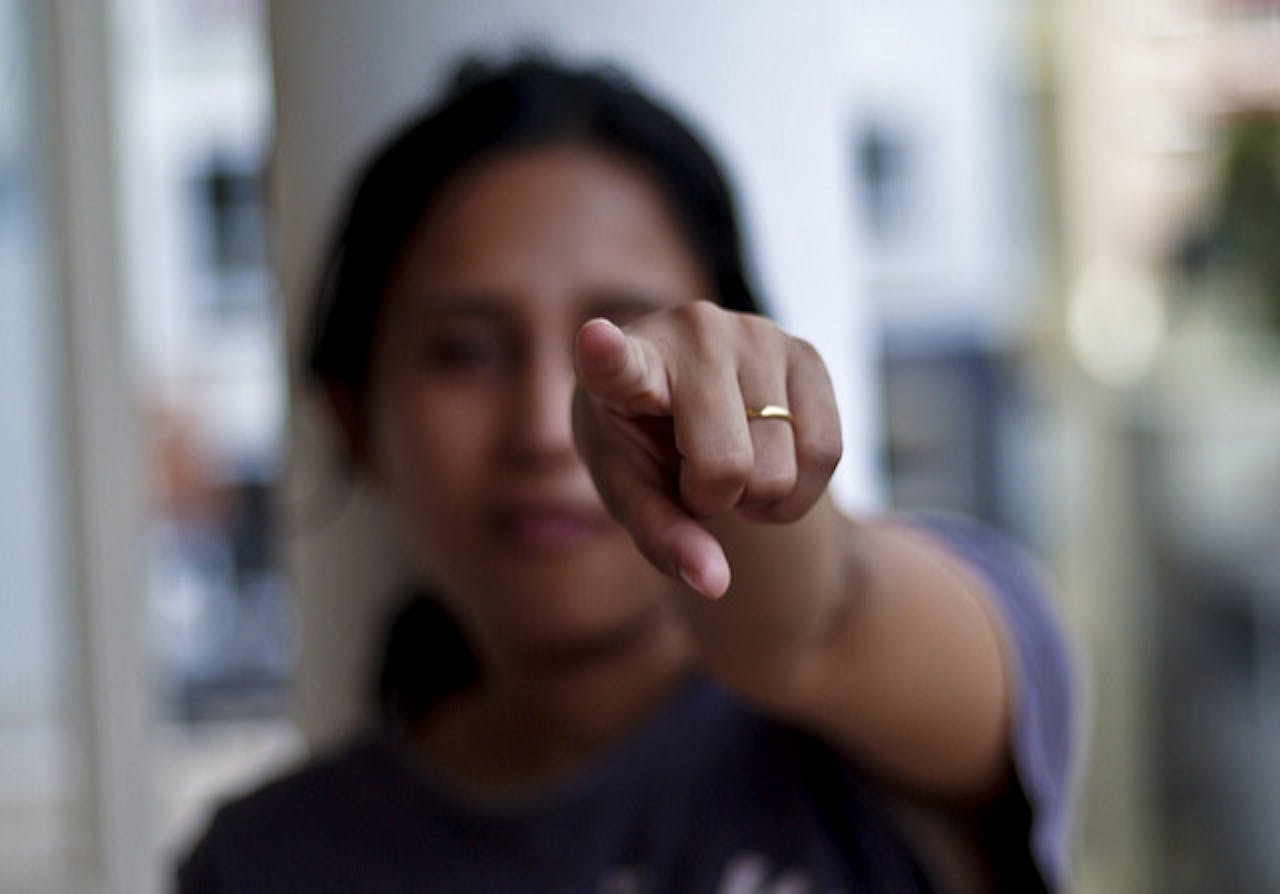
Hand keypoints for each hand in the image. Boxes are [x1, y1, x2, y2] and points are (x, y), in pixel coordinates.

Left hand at [572, 301, 841, 598]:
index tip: (596, 340)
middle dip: (714, 498)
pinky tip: (768, 473)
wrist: (685, 401)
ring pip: (782, 467)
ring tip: (727, 466)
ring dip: (757, 496)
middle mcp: (694, 332)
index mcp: (629, 364)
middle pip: (728, 466)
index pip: (616, 362)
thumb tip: (715, 584)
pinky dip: (800, 491)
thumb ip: (663, 538)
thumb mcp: (632, 494)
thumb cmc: (642, 446)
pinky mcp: (806, 351)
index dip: (607, 356)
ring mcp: (756, 333)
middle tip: (692, 476)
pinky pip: (827, 452)